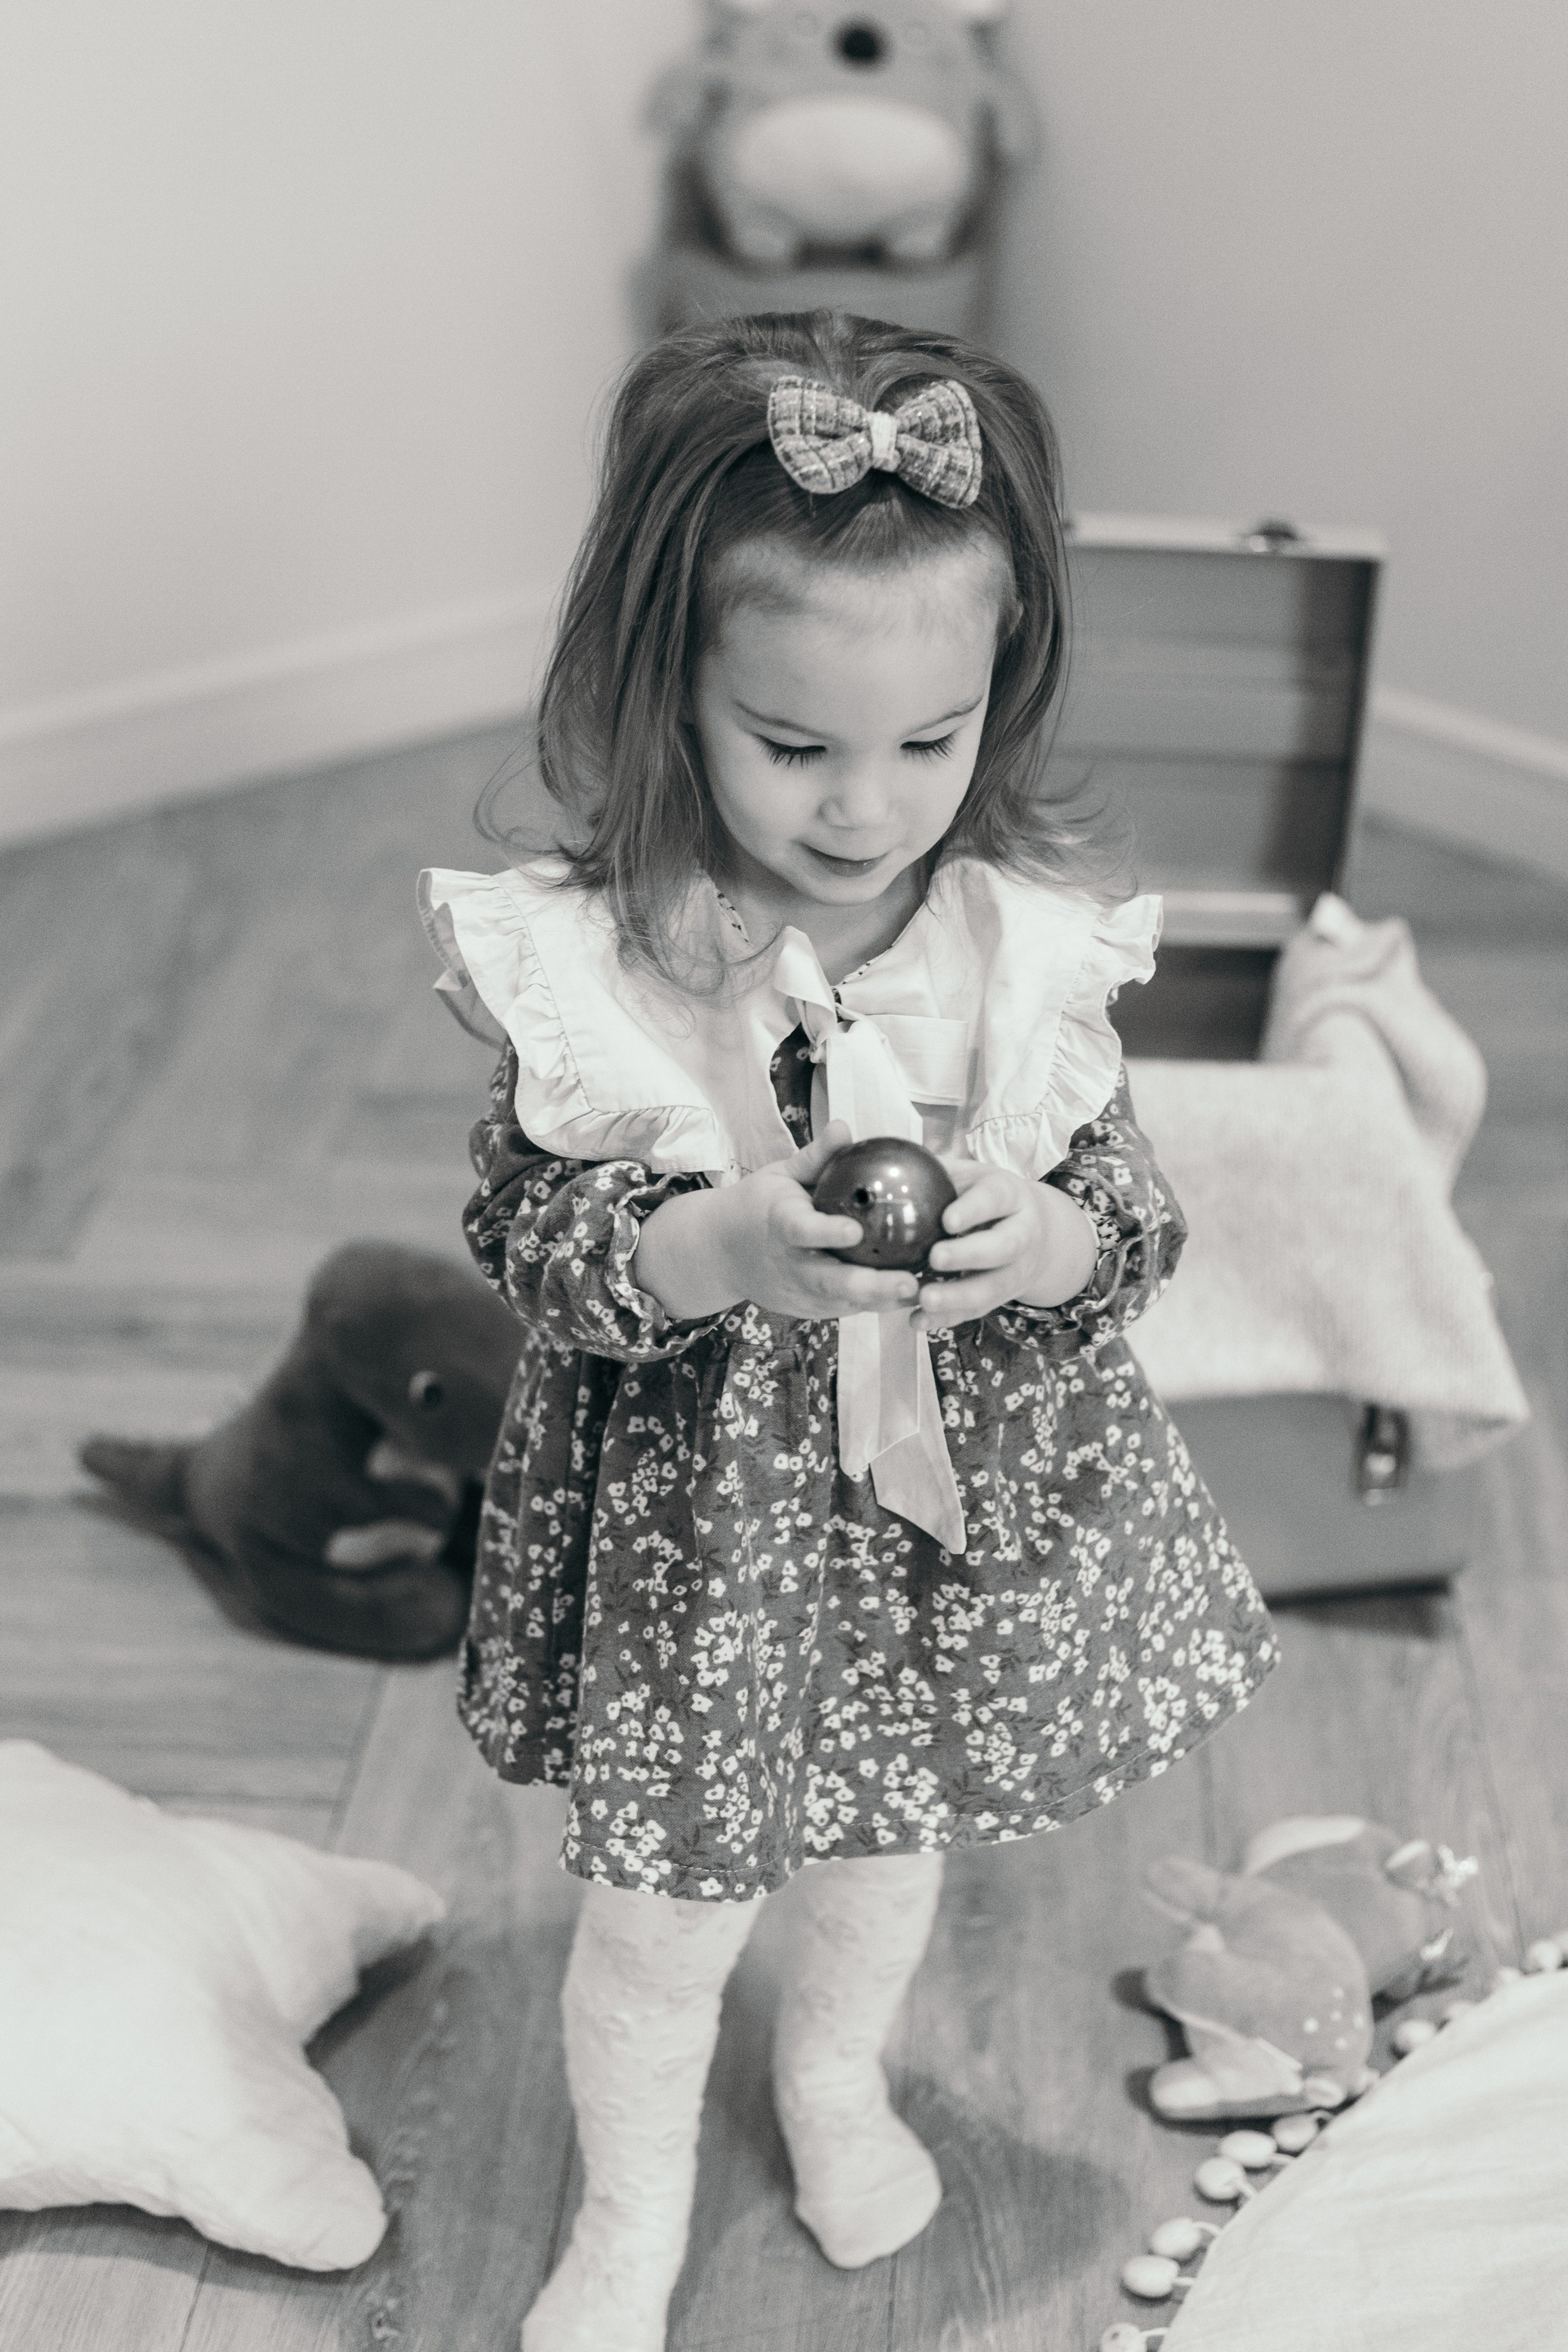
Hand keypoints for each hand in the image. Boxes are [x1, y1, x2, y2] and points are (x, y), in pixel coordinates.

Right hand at [635, 1122, 923, 1322]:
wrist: (720, 1253)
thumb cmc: (758, 1205)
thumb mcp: (780, 1175)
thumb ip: (816, 1157)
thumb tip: (845, 1126)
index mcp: (778, 1225)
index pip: (802, 1231)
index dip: (827, 1233)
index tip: (855, 1231)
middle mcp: (789, 1265)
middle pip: (829, 1282)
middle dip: (871, 1286)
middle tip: (910, 1281)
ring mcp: (798, 1293)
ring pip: (844, 1303)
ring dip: (884, 1301)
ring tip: (926, 1292)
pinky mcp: (808, 1309)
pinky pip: (847, 1309)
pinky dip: (879, 1305)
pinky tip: (915, 1295)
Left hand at [911, 1160, 1097, 1332]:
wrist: (1035, 1231)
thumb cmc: (986, 1196)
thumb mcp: (970, 1175)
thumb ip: (936, 1169)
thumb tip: (881, 1157)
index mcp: (1010, 1196)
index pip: (996, 1199)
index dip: (974, 1210)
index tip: (947, 1219)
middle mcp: (1022, 1234)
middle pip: (1003, 1247)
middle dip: (969, 1255)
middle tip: (935, 1258)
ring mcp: (1016, 1270)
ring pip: (992, 1287)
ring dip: (958, 1296)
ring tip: (924, 1299)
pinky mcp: (1001, 1296)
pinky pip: (976, 1311)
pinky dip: (946, 1319)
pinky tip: (916, 1322)